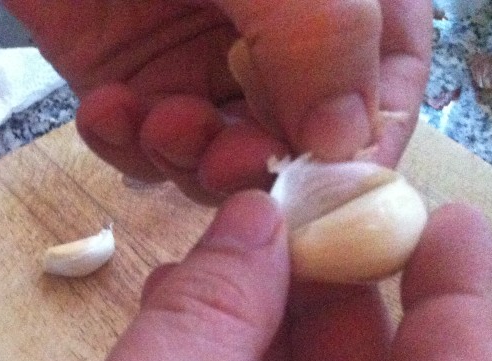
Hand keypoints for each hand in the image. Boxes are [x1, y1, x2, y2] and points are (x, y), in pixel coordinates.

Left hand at [3, 0, 432, 196]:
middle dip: (257, 162)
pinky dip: (123, 141)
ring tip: (158, 119)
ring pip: (212, 155)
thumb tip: (343, 144)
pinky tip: (105, 110)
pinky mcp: (125, 77)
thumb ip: (324, 37)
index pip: (385, 86)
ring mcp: (197, 58)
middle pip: (291, 139)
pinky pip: (138, 143)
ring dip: (186, 155)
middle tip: (225, 160)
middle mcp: (275, 36)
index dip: (362, 148)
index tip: (329, 193)